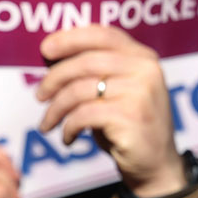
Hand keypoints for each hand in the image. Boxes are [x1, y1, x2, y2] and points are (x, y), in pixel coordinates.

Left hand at [36, 26, 186, 197]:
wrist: (157, 164)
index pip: (102, 34)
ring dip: (56, 108)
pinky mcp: (131, 117)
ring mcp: (141, 93)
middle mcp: (146, 71)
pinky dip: (68, 127)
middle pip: (85, 62)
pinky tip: (67, 137)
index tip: (45, 50)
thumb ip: (99, 69)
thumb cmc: (129, 124)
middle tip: (40, 95)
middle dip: (54, 78)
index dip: (69, 38)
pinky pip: (83, 115)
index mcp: (143, 58)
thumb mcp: (120, 89)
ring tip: (48, 123)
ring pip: (79, 90)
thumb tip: (52, 54)